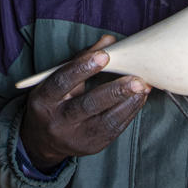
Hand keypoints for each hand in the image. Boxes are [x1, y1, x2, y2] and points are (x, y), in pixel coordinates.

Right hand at [20, 35, 149, 172]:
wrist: (43, 140)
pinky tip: (138, 100)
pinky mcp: (91, 147)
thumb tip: (109, 40)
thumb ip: (82, 59)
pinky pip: (113, 130)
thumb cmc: (54, 101)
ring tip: (144, 88)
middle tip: (137, 80)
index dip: (82, 68)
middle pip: (87, 105)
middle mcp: (57, 121)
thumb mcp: (57, 79)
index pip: (62, 82)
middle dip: (115, 91)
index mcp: (43, 100)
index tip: (105, 55)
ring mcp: (74, 138)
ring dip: (128, 103)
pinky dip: (128, 113)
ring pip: (105, 121)